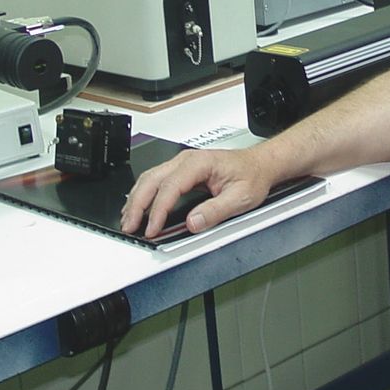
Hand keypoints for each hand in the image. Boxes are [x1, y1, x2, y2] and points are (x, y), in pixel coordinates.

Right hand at [120, 147, 275, 238]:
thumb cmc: (252, 176)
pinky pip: (155, 180)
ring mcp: (181, 163)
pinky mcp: (181, 171)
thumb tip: (193, 223)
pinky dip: (143, 194)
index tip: (152, 229)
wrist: (260, 165)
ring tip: (129, 220)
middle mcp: (186, 160)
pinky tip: (139, 207)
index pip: (170, 187)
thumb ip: (216, 211)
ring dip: (136, 199)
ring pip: (149, 178)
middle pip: (151, 180)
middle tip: (130, 227)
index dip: (158, 210)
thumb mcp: (241, 197)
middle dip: (137, 204)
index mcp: (199, 164)